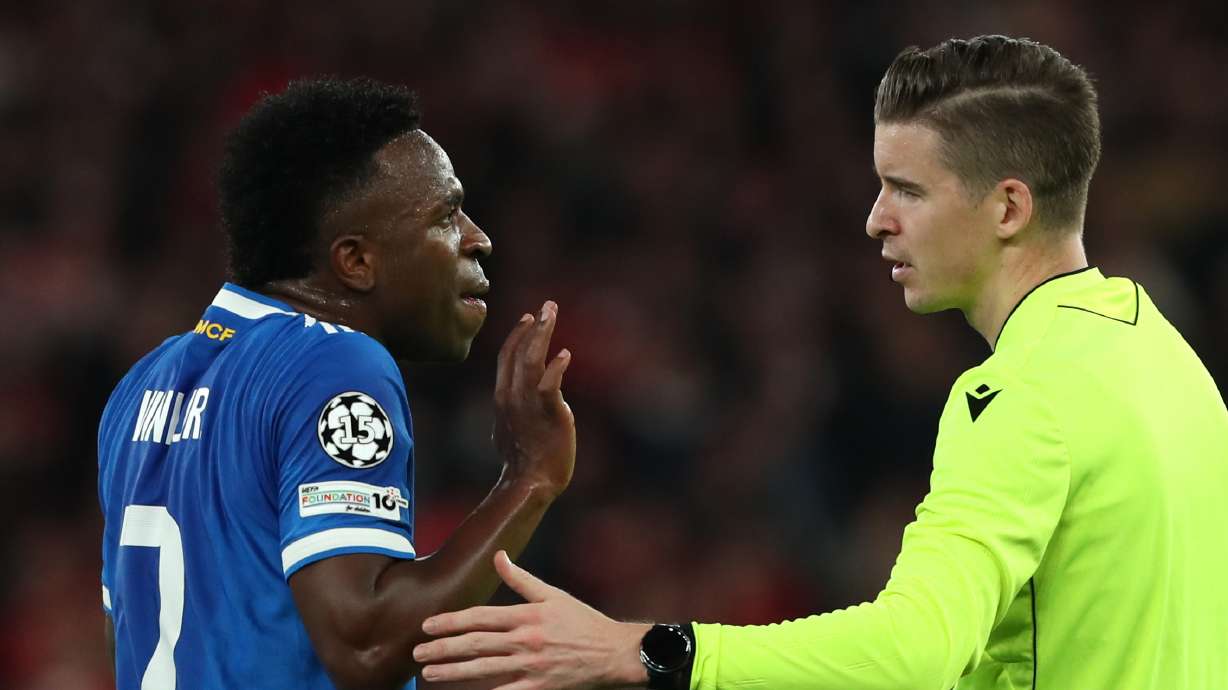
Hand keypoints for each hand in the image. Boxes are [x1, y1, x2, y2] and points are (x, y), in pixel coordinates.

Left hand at [415, 551, 650, 689]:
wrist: (612, 653)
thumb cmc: (582, 621)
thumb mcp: (553, 595)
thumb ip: (521, 579)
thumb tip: (498, 556)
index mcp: (526, 616)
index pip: (480, 617)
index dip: (451, 621)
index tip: (427, 625)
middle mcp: (524, 641)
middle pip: (475, 645)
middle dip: (442, 649)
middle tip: (417, 653)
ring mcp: (530, 667)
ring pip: (482, 670)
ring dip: (453, 672)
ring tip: (429, 673)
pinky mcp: (537, 688)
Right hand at [493, 301, 574, 495]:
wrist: (529, 482)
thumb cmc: (522, 461)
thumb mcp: (507, 429)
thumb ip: (512, 410)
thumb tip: (519, 405)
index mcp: (502, 397)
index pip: (506, 357)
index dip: (517, 335)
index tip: (528, 318)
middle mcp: (511, 395)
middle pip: (518, 351)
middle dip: (533, 326)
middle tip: (547, 306)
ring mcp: (528, 403)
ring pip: (532, 360)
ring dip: (543, 334)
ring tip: (552, 314)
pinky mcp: (550, 413)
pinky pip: (550, 384)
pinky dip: (556, 367)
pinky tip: (565, 354)